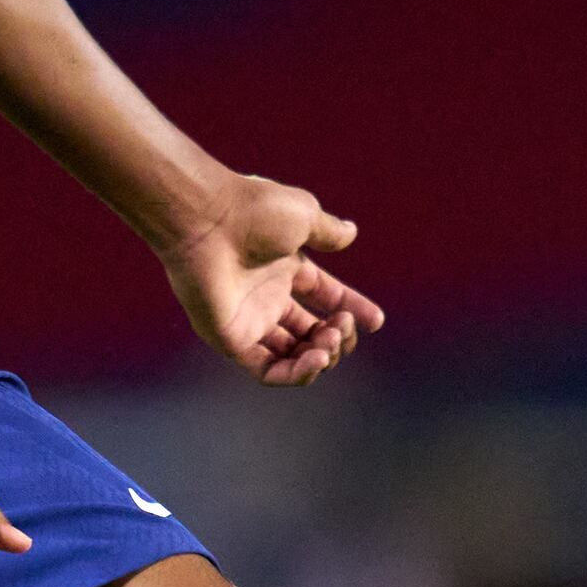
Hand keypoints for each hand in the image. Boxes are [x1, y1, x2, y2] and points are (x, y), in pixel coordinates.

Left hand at [167, 177, 383, 386]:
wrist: (209, 221)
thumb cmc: (252, 212)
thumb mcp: (304, 216)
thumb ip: (328, 232)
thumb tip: (351, 233)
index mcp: (283, 267)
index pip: (323, 296)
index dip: (351, 309)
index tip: (376, 321)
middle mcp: (265, 296)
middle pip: (310, 332)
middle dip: (337, 336)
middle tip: (342, 327)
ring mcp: (248, 321)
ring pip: (292, 357)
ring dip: (320, 357)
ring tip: (329, 343)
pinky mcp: (230, 340)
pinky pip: (267, 371)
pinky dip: (296, 374)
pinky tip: (315, 360)